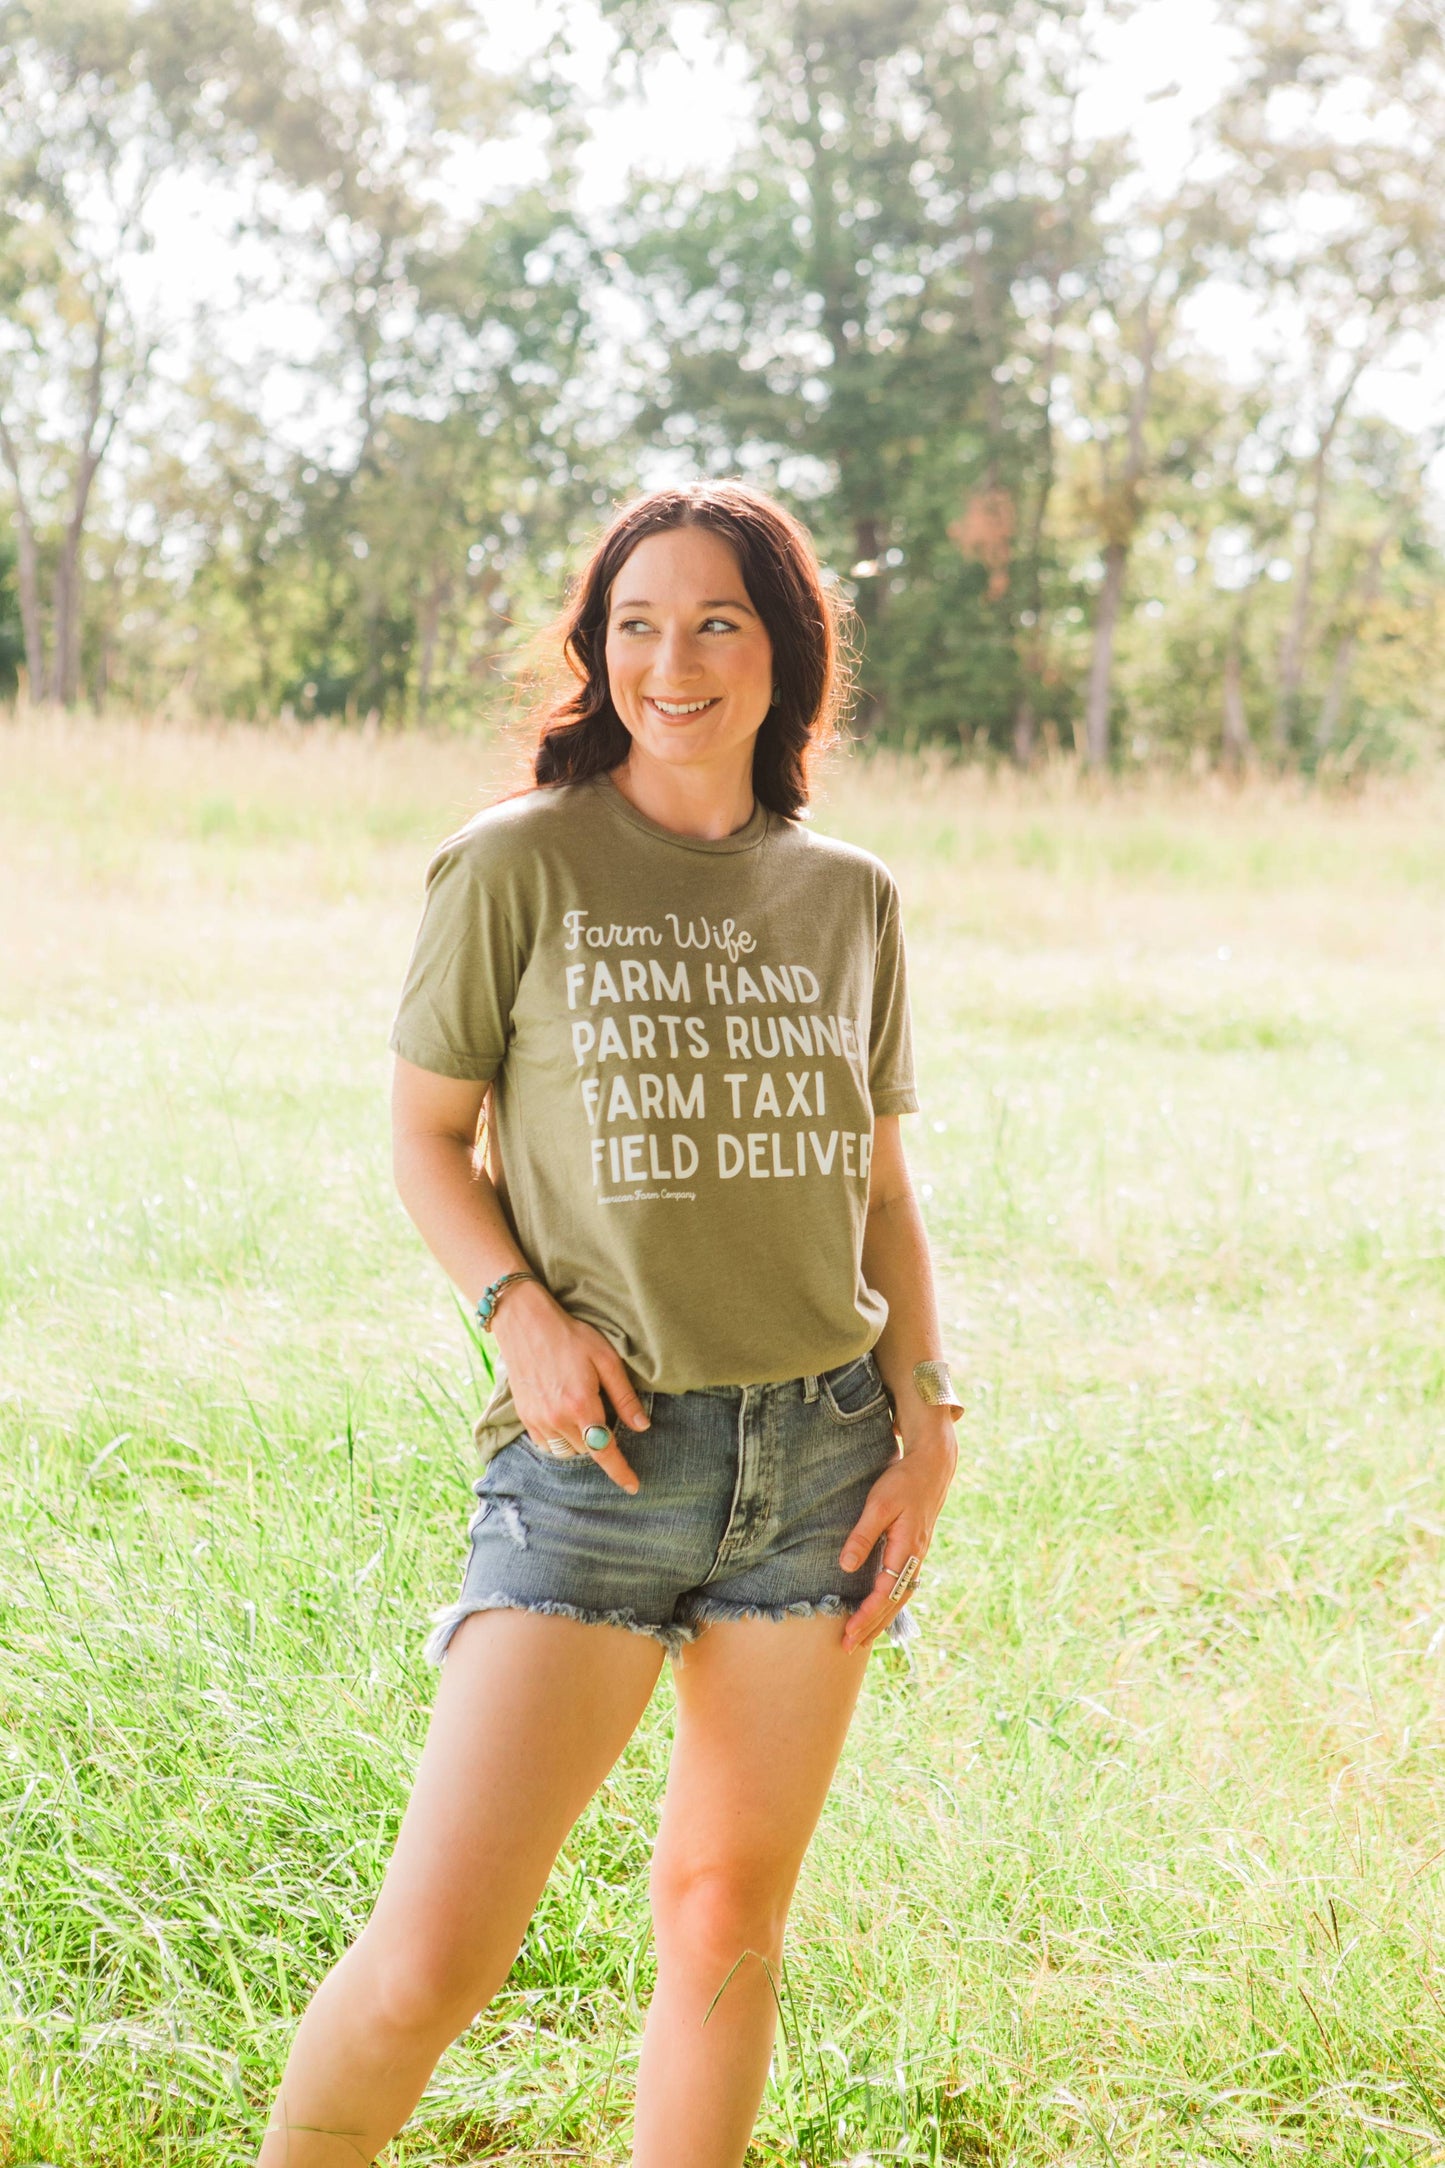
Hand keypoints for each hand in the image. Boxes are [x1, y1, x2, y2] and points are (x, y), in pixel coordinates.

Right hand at [491, 1282, 648, 1493]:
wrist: (525, 1323)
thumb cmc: (571, 1336)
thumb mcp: (606, 1359)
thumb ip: (624, 1397)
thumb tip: (642, 1426)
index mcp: (582, 1405)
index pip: (604, 1451)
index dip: (620, 1472)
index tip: (633, 1486)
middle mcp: (558, 1418)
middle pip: (587, 1450)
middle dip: (600, 1442)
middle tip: (603, 1413)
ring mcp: (538, 1420)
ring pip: (567, 1450)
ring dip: (581, 1442)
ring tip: (584, 1417)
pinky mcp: (524, 1417)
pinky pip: (547, 1444)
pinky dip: (560, 1439)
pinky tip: (565, 1418)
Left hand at [839, 1428, 955, 1653]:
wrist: (932, 1467)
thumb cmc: (903, 1481)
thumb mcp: (878, 1504)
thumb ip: (862, 1535)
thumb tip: (846, 1566)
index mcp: (907, 1550)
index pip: (885, 1593)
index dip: (867, 1615)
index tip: (849, 1632)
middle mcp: (915, 1559)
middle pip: (894, 1603)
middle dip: (872, 1626)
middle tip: (849, 1647)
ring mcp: (916, 1556)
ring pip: (900, 1597)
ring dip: (881, 1619)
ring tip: (862, 1639)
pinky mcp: (914, 1551)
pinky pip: (902, 1586)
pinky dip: (890, 1604)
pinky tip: (880, 1611)